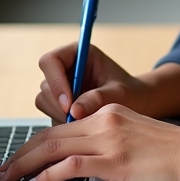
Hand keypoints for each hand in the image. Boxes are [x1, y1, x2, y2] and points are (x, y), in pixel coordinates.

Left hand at [0, 104, 179, 180]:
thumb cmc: (176, 156)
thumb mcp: (138, 141)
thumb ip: (111, 145)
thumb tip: (85, 165)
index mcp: (110, 114)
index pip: (61, 127)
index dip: (33, 145)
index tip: (17, 159)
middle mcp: (106, 121)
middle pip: (49, 135)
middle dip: (20, 155)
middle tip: (0, 173)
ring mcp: (109, 140)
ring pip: (53, 148)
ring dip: (24, 166)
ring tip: (6, 180)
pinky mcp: (115, 160)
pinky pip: (71, 166)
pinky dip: (48, 175)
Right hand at [36, 44, 179, 123]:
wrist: (135, 104)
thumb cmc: (131, 92)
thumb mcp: (119, 93)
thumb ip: (99, 98)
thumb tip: (75, 111)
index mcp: (78, 53)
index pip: (51, 61)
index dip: (55, 81)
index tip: (69, 103)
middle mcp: (65, 68)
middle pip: (45, 84)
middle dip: (59, 104)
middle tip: (79, 119)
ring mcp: (60, 87)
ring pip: (44, 101)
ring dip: (60, 115)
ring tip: (87, 121)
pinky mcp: (59, 105)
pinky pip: (50, 115)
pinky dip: (63, 125)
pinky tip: (83, 127)